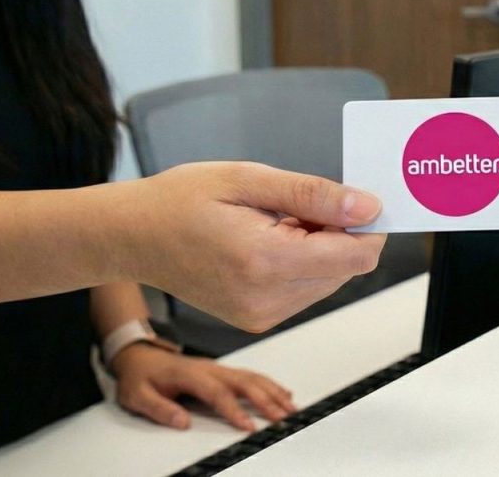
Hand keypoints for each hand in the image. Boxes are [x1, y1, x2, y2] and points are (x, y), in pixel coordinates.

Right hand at [111, 162, 386, 331]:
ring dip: (318, 249)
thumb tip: (367, 207)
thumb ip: (313, 195)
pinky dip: (301, 263)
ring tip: (274, 222)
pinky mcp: (257, 320)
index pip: (356, 257)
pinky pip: (305, 290)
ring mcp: (261, 315)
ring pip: (329, 280)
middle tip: (297, 204)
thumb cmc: (181, 200)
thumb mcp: (249, 179)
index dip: (367, 226)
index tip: (356, 199)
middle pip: (346, 269)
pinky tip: (268, 240)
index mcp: (266, 261)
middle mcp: (267, 299)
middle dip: (338, 234)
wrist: (131, 236)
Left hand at [111, 343, 296, 430]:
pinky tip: (283, 393)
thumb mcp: (138, 396)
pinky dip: (270, 384)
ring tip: (290, 407)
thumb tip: (183, 422)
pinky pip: (251, 375)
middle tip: (283, 418)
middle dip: (266, 401)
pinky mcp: (222, 371)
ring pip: (252, 378)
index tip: (249, 427)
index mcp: (190, 375)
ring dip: (273, 392)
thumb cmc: (140, 378)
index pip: (218, 393)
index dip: (235, 410)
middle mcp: (209, 369)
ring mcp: (218, 368)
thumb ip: (160, 409)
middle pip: (244, 383)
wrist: (140, 357)